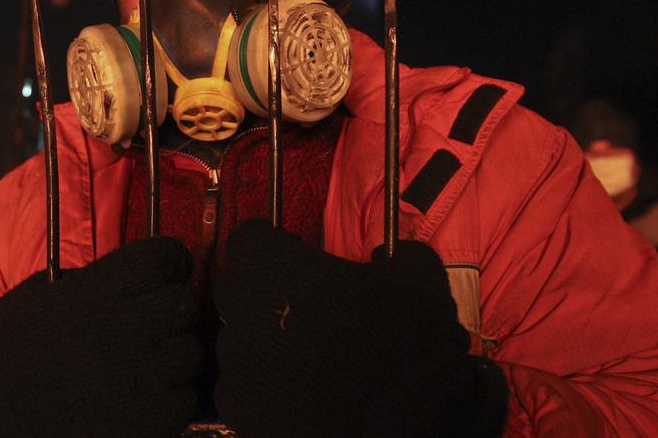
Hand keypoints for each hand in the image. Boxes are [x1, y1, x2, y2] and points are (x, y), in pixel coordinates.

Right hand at [0, 237, 200, 436]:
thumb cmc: (6, 361)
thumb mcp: (31, 300)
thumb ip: (82, 280)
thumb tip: (127, 270)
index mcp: (90, 296)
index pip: (162, 256)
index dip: (169, 259)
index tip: (163, 271)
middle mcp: (116, 332)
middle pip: (183, 302)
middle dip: (173, 307)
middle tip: (155, 321)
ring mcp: (133, 380)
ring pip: (191, 351)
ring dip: (176, 355)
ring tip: (150, 363)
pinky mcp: (144, 424)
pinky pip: (187, 398)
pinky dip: (174, 398)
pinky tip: (147, 397)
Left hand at [213, 219, 507, 436]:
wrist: (405, 429)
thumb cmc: (409, 349)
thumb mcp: (422, 282)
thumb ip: (398, 252)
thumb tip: (387, 255)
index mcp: (278, 266)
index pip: (248, 239)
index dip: (270, 249)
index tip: (293, 262)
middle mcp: (244, 308)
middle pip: (236, 289)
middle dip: (262, 296)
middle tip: (305, 314)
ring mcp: (235, 360)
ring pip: (236, 339)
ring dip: (263, 343)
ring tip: (308, 362)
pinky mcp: (236, 406)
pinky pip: (239, 384)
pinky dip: (262, 388)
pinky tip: (300, 396)